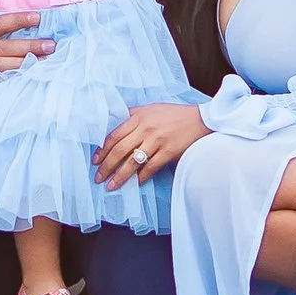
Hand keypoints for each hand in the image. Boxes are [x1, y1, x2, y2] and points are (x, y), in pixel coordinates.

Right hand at [0, 8, 50, 110]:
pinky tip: (28, 84)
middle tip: (51, 45)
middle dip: (31, 47)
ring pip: (4, 69)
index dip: (17, 20)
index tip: (37, 17)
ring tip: (47, 63)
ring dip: (27, 66)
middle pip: (6, 49)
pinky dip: (12, 85)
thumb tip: (0, 5)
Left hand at [93, 100, 209, 187]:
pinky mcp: (168, 152)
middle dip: (106, 166)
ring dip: (120, 176)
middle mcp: (146, 128)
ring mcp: (157, 140)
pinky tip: (136, 183)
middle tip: (99, 178)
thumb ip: (134, 115)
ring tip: (112, 186)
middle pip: (119, 150)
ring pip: (132, 161)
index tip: (95, 161)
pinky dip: (142, 177)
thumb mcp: (151, 108)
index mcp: (139, 116)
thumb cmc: (174, 114)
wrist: (200, 119)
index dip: (102, 149)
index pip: (114, 135)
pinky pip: (150, 168)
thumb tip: (115, 123)